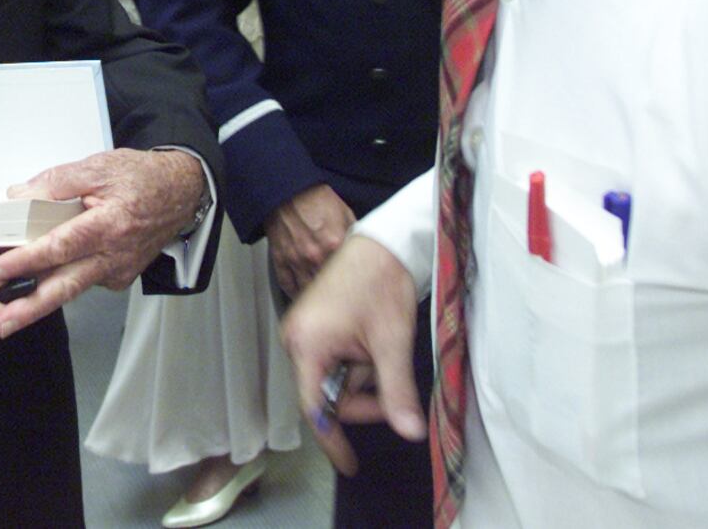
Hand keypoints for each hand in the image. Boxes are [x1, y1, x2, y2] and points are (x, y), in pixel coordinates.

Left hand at [0, 149, 204, 337]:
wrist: (181, 192)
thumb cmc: (144, 178)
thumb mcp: (99, 167)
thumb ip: (56, 182)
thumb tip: (20, 196)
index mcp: (111, 225)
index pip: (62, 246)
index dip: (29, 259)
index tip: (0, 269)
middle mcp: (116, 255)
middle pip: (66, 286)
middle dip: (31, 308)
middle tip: (3, 323)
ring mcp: (119, 271)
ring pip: (73, 288)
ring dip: (40, 301)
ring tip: (10, 315)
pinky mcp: (119, 278)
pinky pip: (85, 281)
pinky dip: (61, 281)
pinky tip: (42, 279)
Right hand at [265, 183, 355, 297]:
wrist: (288, 189)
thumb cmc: (315, 198)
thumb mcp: (345, 212)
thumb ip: (355, 236)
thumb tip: (364, 250)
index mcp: (334, 244)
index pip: (348, 276)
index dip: (353, 284)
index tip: (357, 290)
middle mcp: (315, 256)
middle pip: (328, 288)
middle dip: (335, 295)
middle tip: (341, 300)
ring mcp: (295, 260)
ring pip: (307, 291)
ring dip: (315, 298)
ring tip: (322, 303)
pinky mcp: (280, 259)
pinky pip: (287, 284)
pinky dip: (295, 292)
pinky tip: (302, 294)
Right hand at [280, 235, 425, 476]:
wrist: (382, 244)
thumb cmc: (381, 284)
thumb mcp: (391, 343)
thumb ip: (396, 391)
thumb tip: (410, 431)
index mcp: (307, 344)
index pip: (314, 406)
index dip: (332, 439)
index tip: (349, 464)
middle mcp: (297, 339)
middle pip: (324, 393)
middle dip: (361, 397)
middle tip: (392, 393)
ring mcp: (304, 332)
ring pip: (332, 379)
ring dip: (361, 379)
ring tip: (383, 353)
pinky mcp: (315, 326)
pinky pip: (333, 361)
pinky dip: (356, 365)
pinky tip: (373, 348)